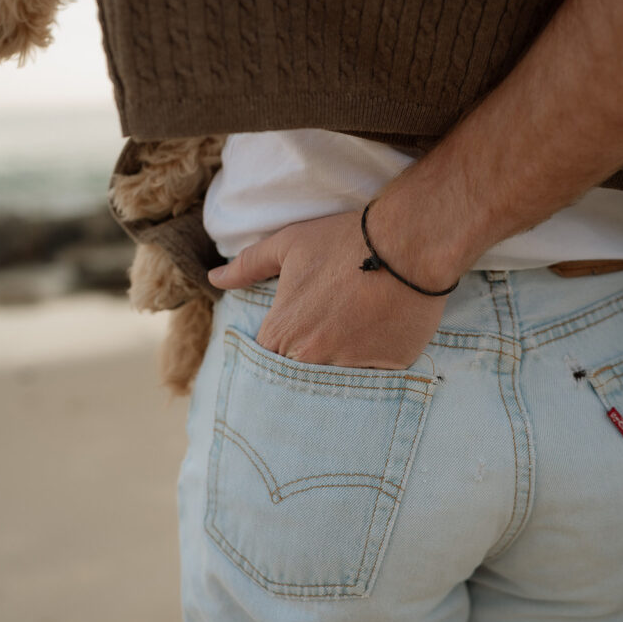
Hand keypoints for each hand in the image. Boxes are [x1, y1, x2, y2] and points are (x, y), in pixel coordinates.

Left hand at [207, 209, 448, 369]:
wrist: (408, 242)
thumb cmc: (344, 240)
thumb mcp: (289, 245)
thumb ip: (248, 266)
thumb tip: (214, 278)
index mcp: (284, 333)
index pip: (268, 361)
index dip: (280, 349)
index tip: (296, 335)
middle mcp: (313, 358)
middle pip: (301, 376)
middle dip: (310, 361)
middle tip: (329, 334)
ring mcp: (352, 368)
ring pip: (338, 381)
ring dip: (343, 365)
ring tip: (357, 333)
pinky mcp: (389, 370)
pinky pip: (377, 378)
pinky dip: (376, 363)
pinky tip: (382, 336)